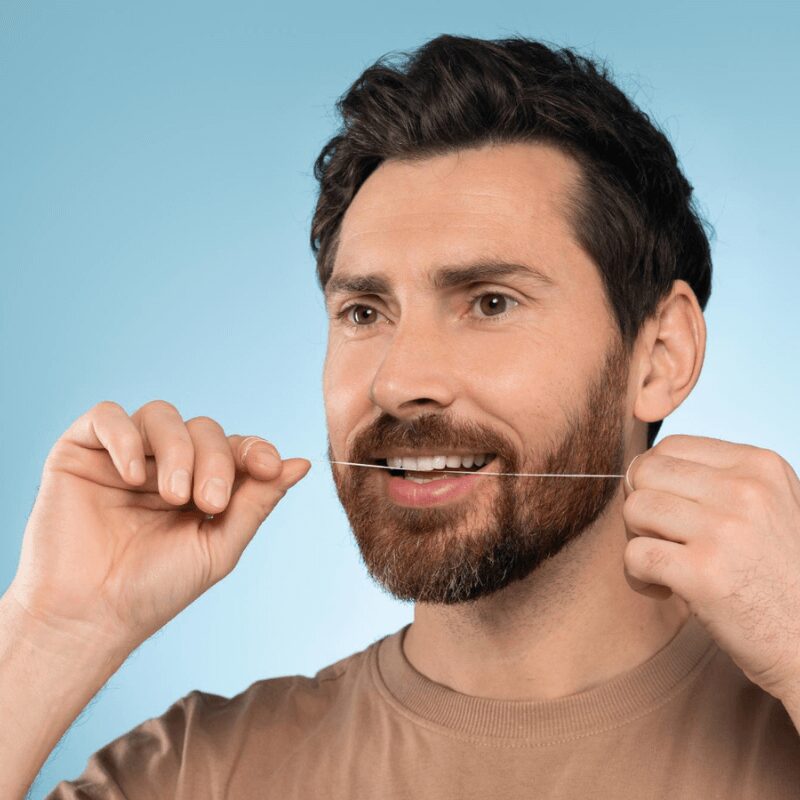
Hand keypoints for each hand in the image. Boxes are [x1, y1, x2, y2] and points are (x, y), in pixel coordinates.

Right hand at [8, 400, 310, 655]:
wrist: (90, 615)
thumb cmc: (156, 588)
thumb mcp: (219, 546)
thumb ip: (258, 501)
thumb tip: (303, 463)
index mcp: (200, 483)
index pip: (235, 446)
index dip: (255, 449)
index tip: (268, 466)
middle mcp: (164, 463)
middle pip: (204, 429)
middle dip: (216, 460)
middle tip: (209, 502)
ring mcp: (125, 455)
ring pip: (162, 415)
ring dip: (179, 450)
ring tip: (174, 496)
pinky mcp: (81, 450)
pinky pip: (108, 416)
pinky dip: (127, 437)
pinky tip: (133, 475)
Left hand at [621, 434, 799, 702]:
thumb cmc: (778, 575)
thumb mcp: (768, 507)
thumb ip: (715, 479)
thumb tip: (636, 467)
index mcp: (760, 465)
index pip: (670, 446)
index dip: (656, 480)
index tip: (674, 513)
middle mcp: (745, 491)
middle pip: (645, 473)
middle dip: (642, 507)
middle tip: (664, 539)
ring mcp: (725, 531)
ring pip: (634, 510)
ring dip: (638, 540)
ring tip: (668, 564)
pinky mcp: (704, 574)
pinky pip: (634, 556)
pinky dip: (639, 577)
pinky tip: (666, 590)